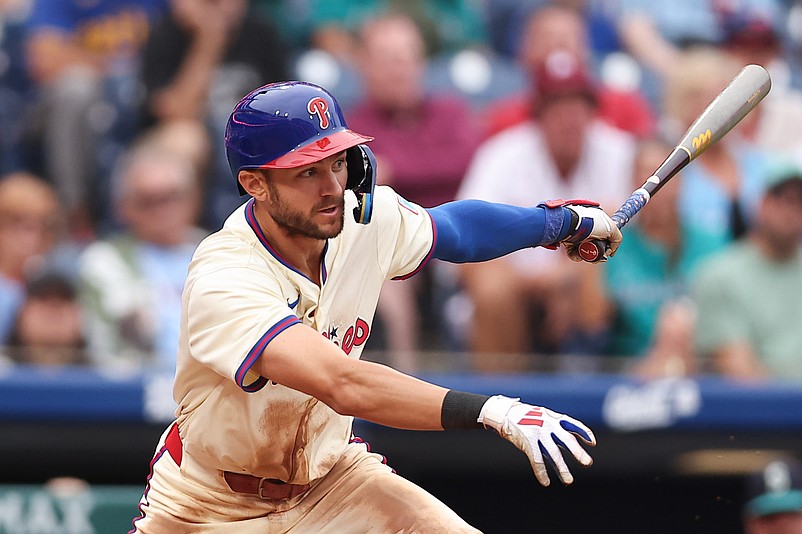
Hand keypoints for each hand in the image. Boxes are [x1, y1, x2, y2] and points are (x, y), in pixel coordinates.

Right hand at [478, 395, 595, 485]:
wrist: (505, 414)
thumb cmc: (528, 417)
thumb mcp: (544, 417)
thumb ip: (557, 430)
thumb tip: (574, 444)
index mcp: (554, 418)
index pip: (573, 424)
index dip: (583, 432)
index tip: (592, 443)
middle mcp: (548, 425)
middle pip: (566, 439)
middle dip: (577, 452)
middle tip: (588, 463)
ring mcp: (538, 433)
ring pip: (553, 453)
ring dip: (562, 468)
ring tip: (569, 481)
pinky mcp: (527, 441)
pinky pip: (536, 460)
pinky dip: (541, 472)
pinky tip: (546, 482)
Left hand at [562, 201, 621, 261]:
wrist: (573, 224)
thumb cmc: (593, 223)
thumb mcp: (612, 228)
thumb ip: (617, 239)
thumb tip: (611, 251)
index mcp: (598, 222)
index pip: (605, 236)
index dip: (607, 246)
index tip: (608, 252)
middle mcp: (588, 228)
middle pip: (596, 246)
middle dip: (598, 254)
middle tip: (600, 258)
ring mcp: (578, 235)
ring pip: (585, 251)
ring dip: (588, 257)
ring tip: (588, 257)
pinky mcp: (567, 241)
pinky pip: (573, 253)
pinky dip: (576, 256)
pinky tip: (578, 256)